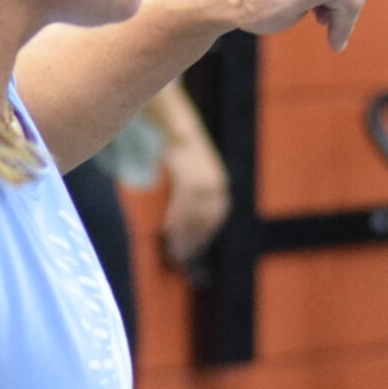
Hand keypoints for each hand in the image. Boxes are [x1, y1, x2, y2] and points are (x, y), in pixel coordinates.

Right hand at [159, 134, 229, 266]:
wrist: (180, 131)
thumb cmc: (183, 155)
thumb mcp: (193, 175)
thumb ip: (192, 197)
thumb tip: (184, 223)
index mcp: (219, 187)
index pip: (214, 219)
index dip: (203, 237)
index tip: (192, 252)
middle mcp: (216, 187)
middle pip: (204, 221)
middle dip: (193, 241)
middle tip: (180, 257)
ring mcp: (204, 183)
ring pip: (194, 217)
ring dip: (183, 236)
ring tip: (173, 250)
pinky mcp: (190, 179)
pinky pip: (183, 207)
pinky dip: (176, 221)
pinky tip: (168, 231)